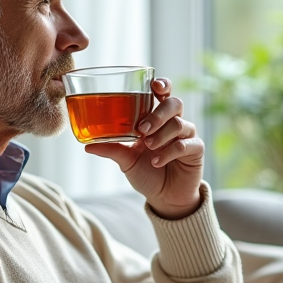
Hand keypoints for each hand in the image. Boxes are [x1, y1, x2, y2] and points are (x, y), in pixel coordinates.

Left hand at [84, 78, 203, 218]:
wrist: (165, 197)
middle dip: (158, 114)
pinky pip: (187, 144)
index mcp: (158, 119)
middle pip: (174, 104)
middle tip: (142, 129)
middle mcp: (174, 123)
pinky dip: (170, 152)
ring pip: (180, 123)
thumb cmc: (147, 173)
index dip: (162, 85)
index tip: (154, 85)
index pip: (164, 94)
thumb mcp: (126, 160)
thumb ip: (112, 149)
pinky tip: (157, 162)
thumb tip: (87, 144)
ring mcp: (187, 136)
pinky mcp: (196, 151)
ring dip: (161, 134)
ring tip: (148, 146)